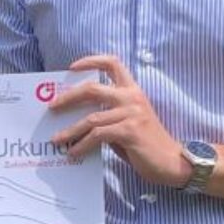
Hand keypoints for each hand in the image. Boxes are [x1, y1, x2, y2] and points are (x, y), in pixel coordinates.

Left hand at [48, 53, 191, 185]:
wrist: (172, 162)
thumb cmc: (147, 145)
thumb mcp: (128, 122)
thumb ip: (109, 115)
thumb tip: (79, 119)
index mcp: (133, 91)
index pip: (112, 63)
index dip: (91, 61)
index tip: (72, 67)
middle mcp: (132, 98)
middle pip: (93, 88)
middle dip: (68, 97)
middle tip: (52, 107)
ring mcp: (131, 114)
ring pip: (91, 117)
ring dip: (70, 130)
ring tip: (56, 139)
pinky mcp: (129, 131)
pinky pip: (98, 135)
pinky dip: (82, 144)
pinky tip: (74, 152)